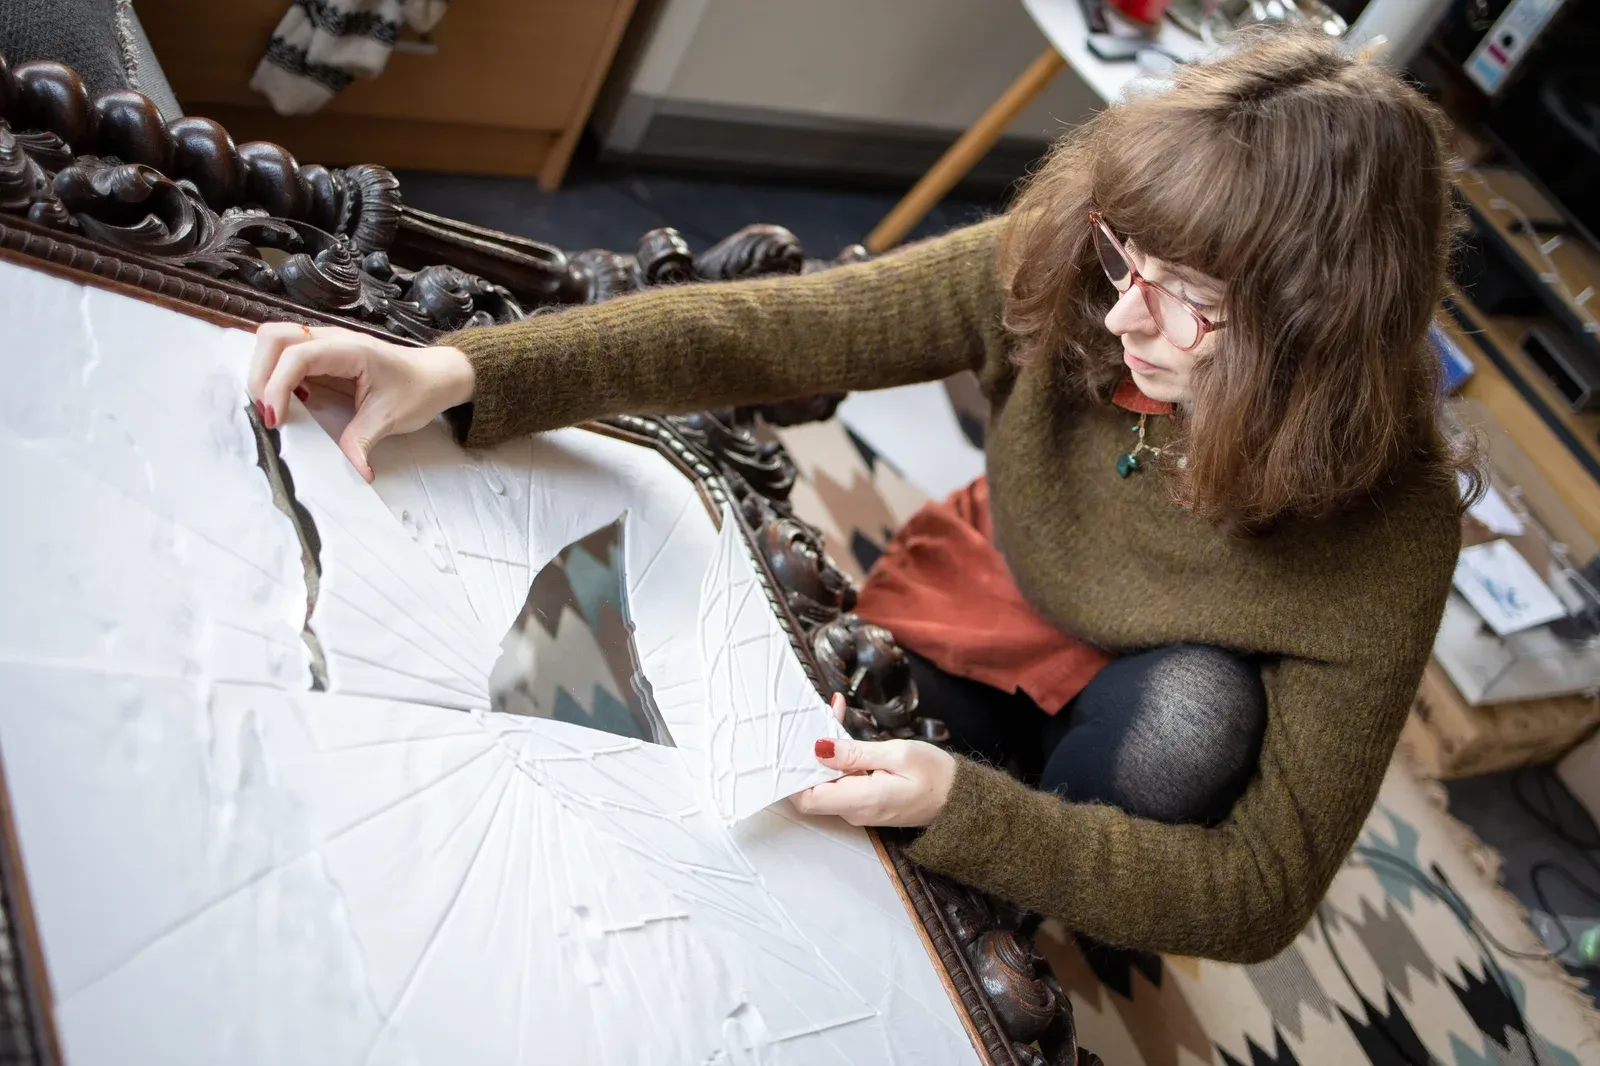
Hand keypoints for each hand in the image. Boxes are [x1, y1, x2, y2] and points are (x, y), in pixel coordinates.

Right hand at [247, 323, 474, 481]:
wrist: (435, 376)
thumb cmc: (417, 390)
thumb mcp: (390, 419)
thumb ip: (362, 443)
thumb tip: (355, 472)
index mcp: (350, 349)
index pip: (297, 356)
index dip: (277, 386)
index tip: (276, 420)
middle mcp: (332, 339)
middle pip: (273, 337)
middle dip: (260, 374)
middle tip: (268, 413)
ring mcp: (324, 343)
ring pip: (274, 341)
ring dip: (263, 372)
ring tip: (274, 408)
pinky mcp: (321, 355)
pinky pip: (285, 355)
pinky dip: (275, 375)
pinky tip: (287, 402)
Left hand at [790, 694, 955, 827]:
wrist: (959, 801)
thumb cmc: (936, 776)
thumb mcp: (897, 755)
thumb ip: (855, 753)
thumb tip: (818, 748)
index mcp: (860, 800)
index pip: (806, 798)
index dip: (792, 774)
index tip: (793, 743)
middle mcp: (854, 810)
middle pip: (811, 787)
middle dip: (808, 751)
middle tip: (818, 715)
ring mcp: (858, 808)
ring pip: (825, 781)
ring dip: (824, 749)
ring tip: (833, 712)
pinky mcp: (864, 801)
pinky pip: (840, 781)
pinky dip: (837, 756)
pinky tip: (844, 731)